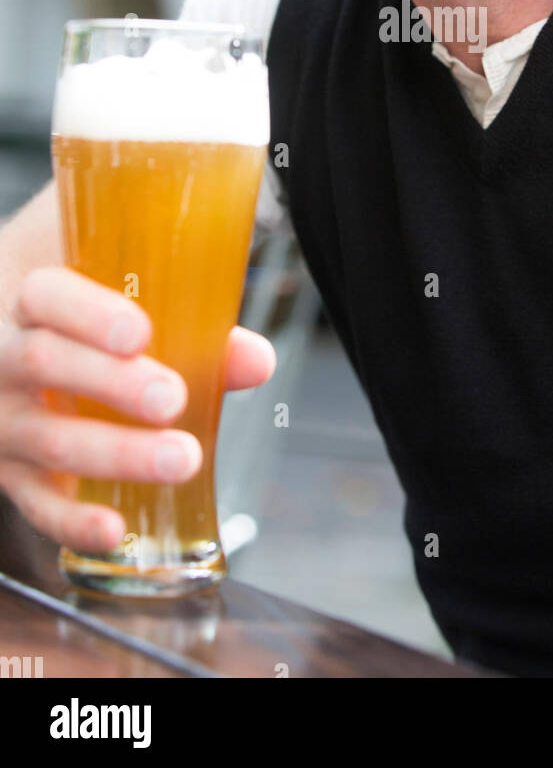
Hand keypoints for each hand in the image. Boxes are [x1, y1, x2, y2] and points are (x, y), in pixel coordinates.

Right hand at [0, 266, 275, 552]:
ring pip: (49, 439)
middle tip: (173, 399)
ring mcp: (5, 422)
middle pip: (45, 363)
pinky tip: (114, 528)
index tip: (141, 333)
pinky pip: (37, 505)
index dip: (89, 314)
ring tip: (180, 459)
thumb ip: (190, 323)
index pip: (46, 297)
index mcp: (34, 304)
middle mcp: (6, 361)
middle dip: (111, 383)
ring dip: (117, 453)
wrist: (20, 360)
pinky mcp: (11, 477)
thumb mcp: (120, 306)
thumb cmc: (82, 325)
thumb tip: (256, 360)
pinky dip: (73, 522)